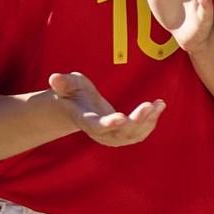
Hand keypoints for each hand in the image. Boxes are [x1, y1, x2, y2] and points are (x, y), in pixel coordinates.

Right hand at [47, 70, 164, 145]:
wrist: (78, 108)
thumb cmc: (73, 93)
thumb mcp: (67, 85)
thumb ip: (63, 83)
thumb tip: (54, 77)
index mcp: (86, 121)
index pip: (98, 126)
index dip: (109, 123)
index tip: (122, 117)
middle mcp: (101, 133)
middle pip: (121, 133)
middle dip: (137, 120)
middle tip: (149, 105)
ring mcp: (113, 136)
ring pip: (134, 135)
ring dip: (149, 121)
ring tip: (159, 104)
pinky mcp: (124, 134)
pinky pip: (140, 133)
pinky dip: (151, 122)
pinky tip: (159, 106)